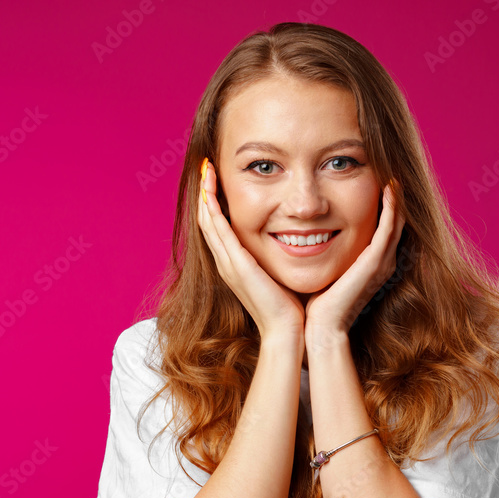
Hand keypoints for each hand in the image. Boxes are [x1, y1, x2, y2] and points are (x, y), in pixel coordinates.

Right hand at [198, 159, 305, 341]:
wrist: (287, 330)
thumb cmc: (289, 307)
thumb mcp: (279, 275)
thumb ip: (277, 258)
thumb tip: (293, 241)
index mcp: (235, 264)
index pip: (218, 228)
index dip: (214, 204)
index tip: (218, 181)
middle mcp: (226, 262)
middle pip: (207, 220)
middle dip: (205, 194)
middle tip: (207, 167)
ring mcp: (227, 262)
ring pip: (207, 221)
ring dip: (204, 195)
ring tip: (206, 170)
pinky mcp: (235, 263)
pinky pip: (217, 229)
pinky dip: (211, 207)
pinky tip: (209, 190)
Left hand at [304, 180, 404, 343]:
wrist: (320, 327)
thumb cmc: (317, 303)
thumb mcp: (326, 270)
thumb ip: (327, 253)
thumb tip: (310, 236)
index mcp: (371, 264)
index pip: (384, 227)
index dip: (384, 205)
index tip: (377, 180)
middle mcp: (382, 262)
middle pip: (395, 221)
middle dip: (394, 197)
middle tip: (390, 171)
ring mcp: (381, 263)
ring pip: (396, 221)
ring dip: (396, 197)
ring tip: (393, 175)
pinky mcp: (375, 263)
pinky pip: (388, 229)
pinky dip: (391, 208)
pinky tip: (389, 189)